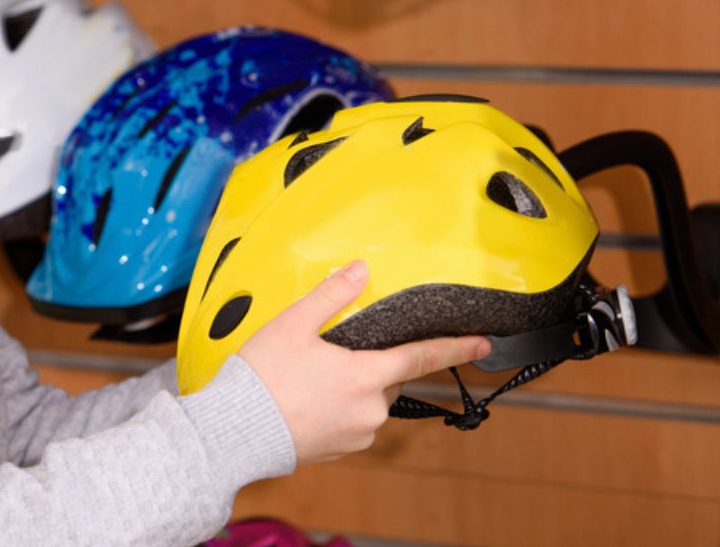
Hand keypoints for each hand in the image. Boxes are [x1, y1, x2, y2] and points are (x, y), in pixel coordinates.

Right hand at [237, 260, 490, 464]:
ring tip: (308, 380)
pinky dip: (337, 410)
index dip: (456, 348)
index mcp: (367, 376)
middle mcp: (371, 409)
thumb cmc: (263, 377)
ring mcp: (357, 434)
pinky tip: (306, 401)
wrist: (236, 431)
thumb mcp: (294, 324)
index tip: (483, 344)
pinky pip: (351, 424)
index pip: (422, 358)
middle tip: (326, 356)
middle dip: (368, 364)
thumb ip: (331, 295)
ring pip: (368, 402)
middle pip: (387, 379)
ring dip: (351, 389)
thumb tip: (359, 269)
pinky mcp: (340, 451)